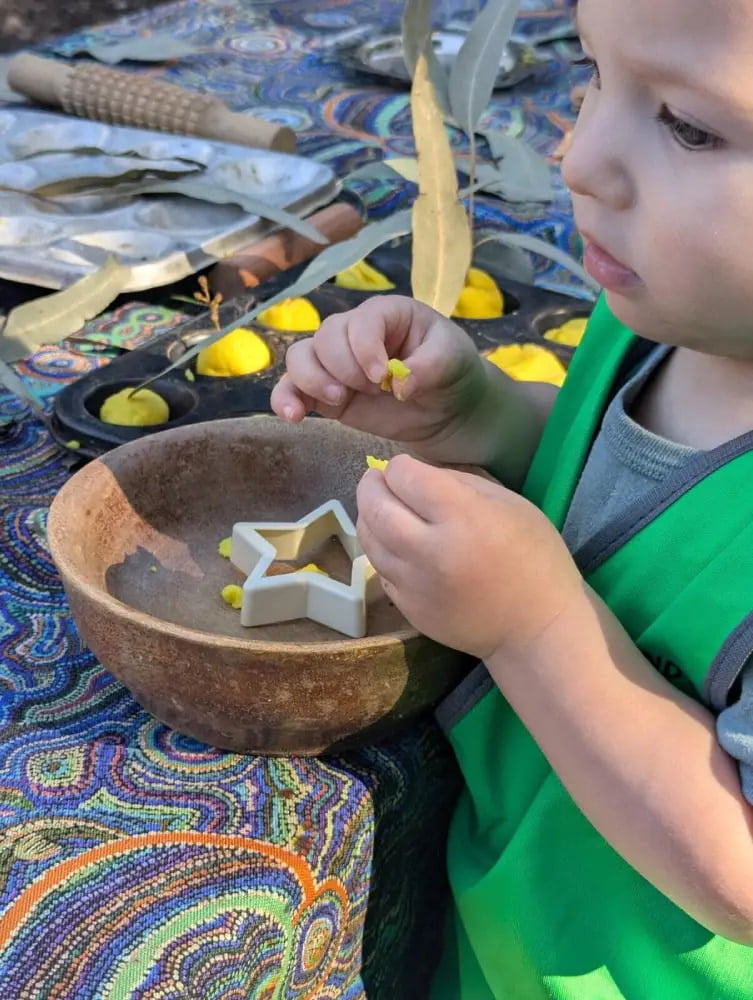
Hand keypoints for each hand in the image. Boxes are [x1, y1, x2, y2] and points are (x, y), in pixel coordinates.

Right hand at [270, 295, 490, 463]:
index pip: (361, 322)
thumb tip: (399, 386)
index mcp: (387, 314)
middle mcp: (354, 333)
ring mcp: (336, 363)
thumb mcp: (453, 361)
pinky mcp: (325, 393)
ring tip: (339, 400)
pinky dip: (286, 400)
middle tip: (373, 391)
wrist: (446, 409)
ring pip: (300, 357)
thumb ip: (429, 367)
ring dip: (312, 380)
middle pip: (325, 337)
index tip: (383, 377)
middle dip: (344, 367)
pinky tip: (293, 417)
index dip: (365, 348)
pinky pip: (291, 389)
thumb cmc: (451, 372)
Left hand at [356, 454, 582, 659]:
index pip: (405, 477)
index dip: (401, 466)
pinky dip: (381, 550)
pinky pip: (380, 569)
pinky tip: (395, 543)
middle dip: (371, 486)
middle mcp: (431, 551)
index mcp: (463, 517)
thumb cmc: (534, 558)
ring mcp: (415, 584)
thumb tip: (418, 474)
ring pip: (369, 540)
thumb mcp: (510, 503)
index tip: (408, 468)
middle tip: (377, 480)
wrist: (537, 629)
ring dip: (368, 516)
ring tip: (381, 507)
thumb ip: (460, 481)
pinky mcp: (408, 608)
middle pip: (375, 507)